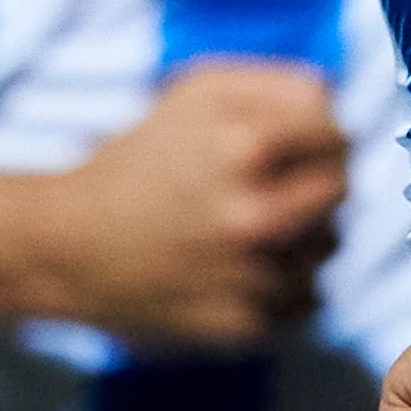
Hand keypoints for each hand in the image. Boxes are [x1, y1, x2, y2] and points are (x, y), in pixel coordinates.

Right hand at [25, 57, 350, 350]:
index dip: (322, 136)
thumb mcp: (199, 92)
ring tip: (244, 228)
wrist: (70, 247)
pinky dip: (282, 284)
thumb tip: (340, 101)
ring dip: (301, 235)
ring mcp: (254, 276)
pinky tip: (237, 269)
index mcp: (248, 148)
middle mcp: (257, 215)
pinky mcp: (247, 326)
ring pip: (327, 247)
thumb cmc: (138, 161)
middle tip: (272, 186)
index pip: (339, 136)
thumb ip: (282, 84)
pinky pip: (305, 297)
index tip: (301, 145)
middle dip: (315, 182)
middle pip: (340, 191)